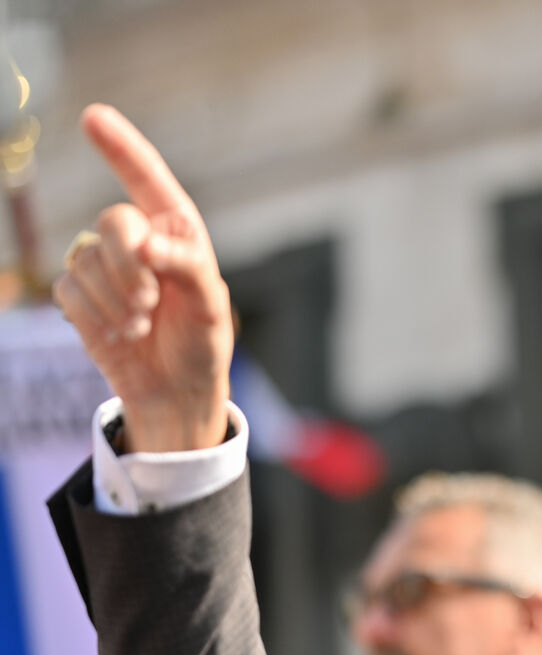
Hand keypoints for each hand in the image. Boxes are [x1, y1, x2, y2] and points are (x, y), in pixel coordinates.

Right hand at [52, 104, 232, 451]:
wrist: (175, 389)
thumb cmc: (201, 342)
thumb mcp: (210, 305)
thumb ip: (184, 266)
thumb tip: (145, 244)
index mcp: (176, 230)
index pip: (147, 179)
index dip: (121, 147)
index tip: (93, 116)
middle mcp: (138, 238)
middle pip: (113, 221)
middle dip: (129, 264)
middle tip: (149, 303)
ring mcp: (105, 264)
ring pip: (88, 259)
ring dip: (115, 298)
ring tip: (142, 325)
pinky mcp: (80, 293)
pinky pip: (71, 288)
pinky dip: (96, 314)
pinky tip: (121, 332)